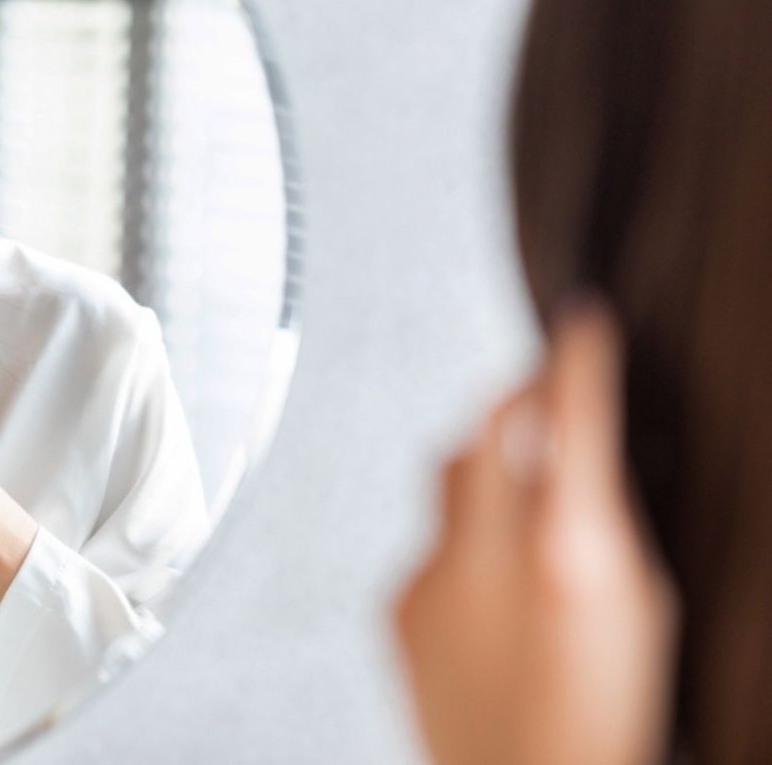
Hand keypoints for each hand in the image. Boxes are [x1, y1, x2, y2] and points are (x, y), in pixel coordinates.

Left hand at [394, 299, 677, 764]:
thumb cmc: (606, 717)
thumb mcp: (641, 605)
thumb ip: (606, 520)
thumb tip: (587, 451)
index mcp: (567, 553)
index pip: (570, 416)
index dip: (577, 356)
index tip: (582, 319)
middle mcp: (486, 558)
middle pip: (487, 425)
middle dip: (518, 395)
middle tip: (545, 391)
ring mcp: (429, 580)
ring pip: (450, 479)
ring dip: (488, 469)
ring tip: (525, 498)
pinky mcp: (394, 607)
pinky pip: (427, 543)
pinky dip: (460, 543)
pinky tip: (492, 587)